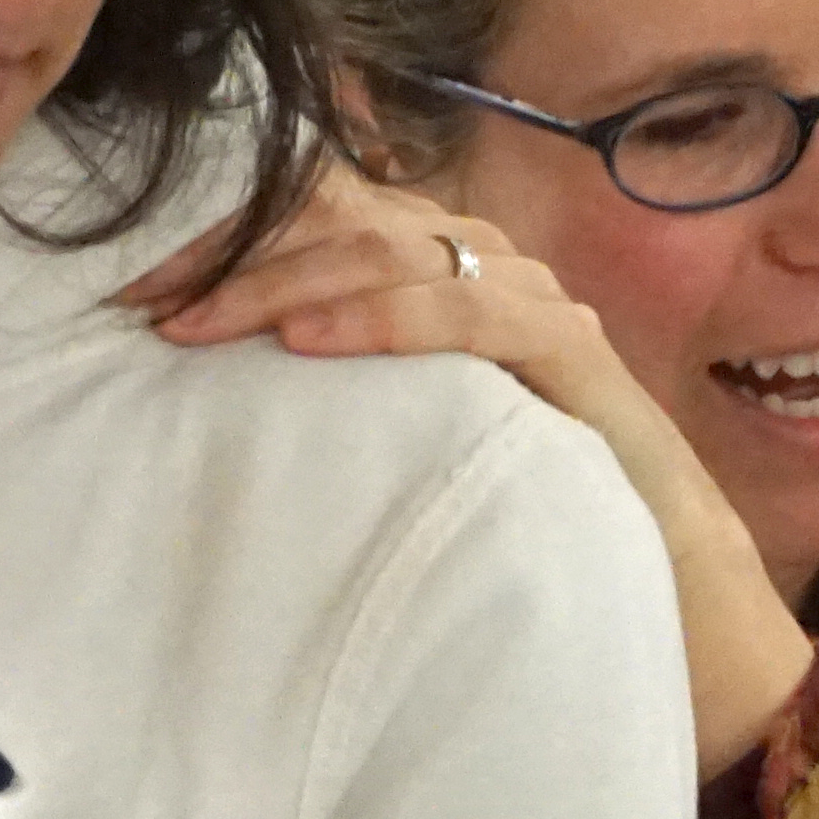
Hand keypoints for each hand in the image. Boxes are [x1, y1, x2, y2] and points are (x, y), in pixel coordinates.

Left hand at [134, 168, 817, 776]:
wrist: (679, 604)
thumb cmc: (531, 531)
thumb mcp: (409, 451)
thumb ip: (345, 403)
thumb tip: (215, 391)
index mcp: (450, 281)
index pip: (332, 214)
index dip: (233, 234)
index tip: (140, 287)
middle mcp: (497, 274)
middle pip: (351, 218)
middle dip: (239, 252)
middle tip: (147, 303)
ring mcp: (542, 309)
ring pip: (402, 250)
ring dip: (290, 279)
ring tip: (202, 322)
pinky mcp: (579, 361)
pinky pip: (474, 312)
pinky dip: (387, 318)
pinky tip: (310, 344)